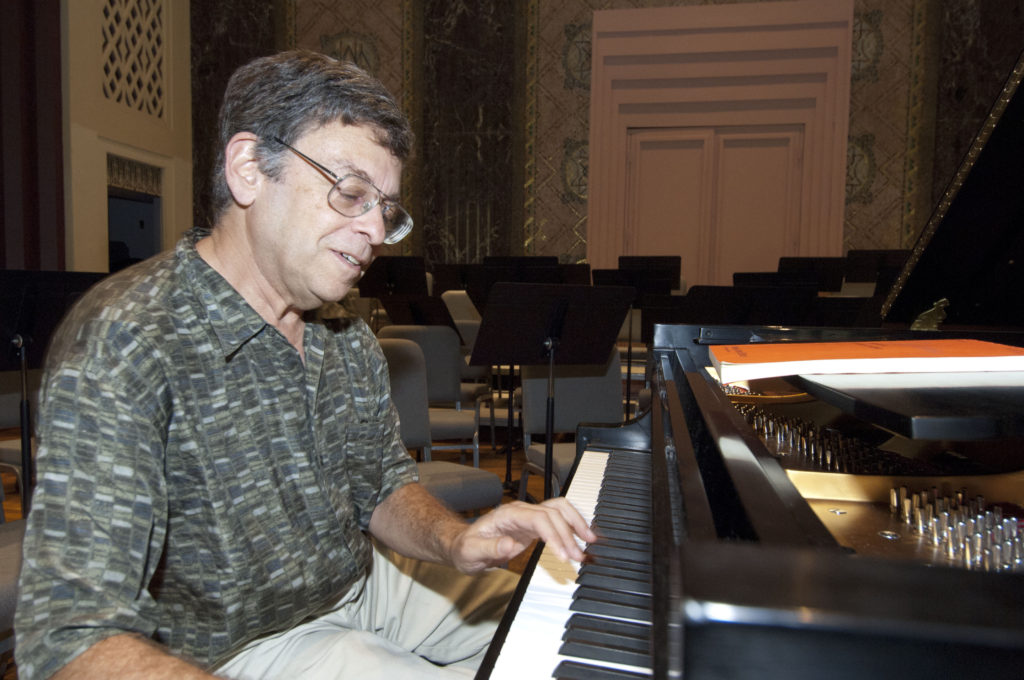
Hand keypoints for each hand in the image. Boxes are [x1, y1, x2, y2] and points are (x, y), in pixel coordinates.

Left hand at [449, 498, 596, 572]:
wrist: (463, 545)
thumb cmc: (466, 548)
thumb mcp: (471, 552)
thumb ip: (490, 549)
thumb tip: (510, 545)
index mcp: (507, 515)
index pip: (539, 519)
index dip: (554, 536)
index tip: (563, 555)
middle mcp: (520, 511)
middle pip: (553, 514)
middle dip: (569, 534)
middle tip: (578, 557)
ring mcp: (528, 516)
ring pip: (559, 510)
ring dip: (575, 523)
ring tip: (589, 541)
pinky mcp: (532, 525)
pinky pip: (557, 520)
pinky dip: (571, 526)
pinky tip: (580, 537)